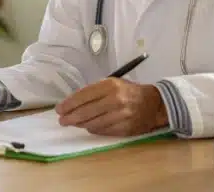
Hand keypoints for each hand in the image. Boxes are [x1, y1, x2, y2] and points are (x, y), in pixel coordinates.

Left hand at [54, 79, 168, 135]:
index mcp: (111, 86)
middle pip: (86, 112)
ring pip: (93, 123)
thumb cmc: (128, 91)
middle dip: (70, 117)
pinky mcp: (124, 129)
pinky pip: (103, 131)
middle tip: (62, 120)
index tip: (59, 108)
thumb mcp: (112, 84)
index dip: (69, 103)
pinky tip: (88, 127)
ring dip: (80, 124)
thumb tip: (72, 103)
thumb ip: (94, 92)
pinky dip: (93, 129)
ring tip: (72, 123)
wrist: (154, 104)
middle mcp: (115, 100)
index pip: (84, 95)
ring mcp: (121, 116)